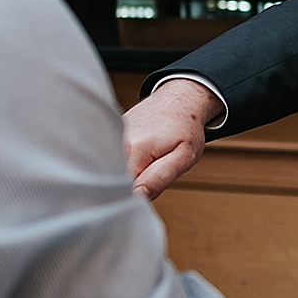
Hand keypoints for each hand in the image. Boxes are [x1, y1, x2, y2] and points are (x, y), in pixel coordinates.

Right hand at [123, 79, 221, 198]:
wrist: (180, 99)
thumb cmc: (186, 128)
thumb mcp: (183, 157)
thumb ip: (159, 178)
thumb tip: (137, 197)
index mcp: (136, 150)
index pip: (124, 189)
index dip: (136, 196)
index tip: (149, 189)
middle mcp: (119, 141)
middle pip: (118, 179)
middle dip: (134, 183)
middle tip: (154, 170)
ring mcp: (113, 135)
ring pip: (116, 168)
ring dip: (130, 171)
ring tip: (150, 158)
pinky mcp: (112, 133)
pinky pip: (114, 156)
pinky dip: (127, 160)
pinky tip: (141, 152)